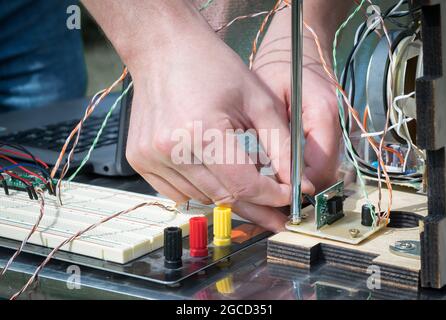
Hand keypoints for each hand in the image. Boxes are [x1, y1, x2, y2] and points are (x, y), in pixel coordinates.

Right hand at [124, 13, 300, 231]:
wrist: (164, 49)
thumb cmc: (213, 67)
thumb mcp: (258, 101)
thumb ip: (282, 146)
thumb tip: (298, 184)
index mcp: (202, 131)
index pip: (244, 184)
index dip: (272, 196)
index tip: (289, 196)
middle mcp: (171, 149)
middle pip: (224, 197)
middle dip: (255, 202)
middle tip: (274, 206)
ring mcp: (150, 157)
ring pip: (202, 198)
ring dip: (227, 193)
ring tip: (241, 177)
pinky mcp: (140, 160)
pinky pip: (178, 193)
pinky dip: (201, 188)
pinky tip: (211, 170)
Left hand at [253, 8, 340, 192]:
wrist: (295, 51)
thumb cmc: (278, 70)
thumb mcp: (269, 101)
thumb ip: (277, 138)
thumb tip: (280, 178)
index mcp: (324, 115)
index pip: (320, 168)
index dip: (300, 188)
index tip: (279, 198)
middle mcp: (338, 125)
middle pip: (325, 174)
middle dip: (302, 190)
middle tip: (273, 199)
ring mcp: (338, 129)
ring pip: (324, 170)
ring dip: (302, 181)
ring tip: (275, 188)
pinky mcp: (331, 132)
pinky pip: (320, 160)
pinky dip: (303, 169)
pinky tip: (282, 171)